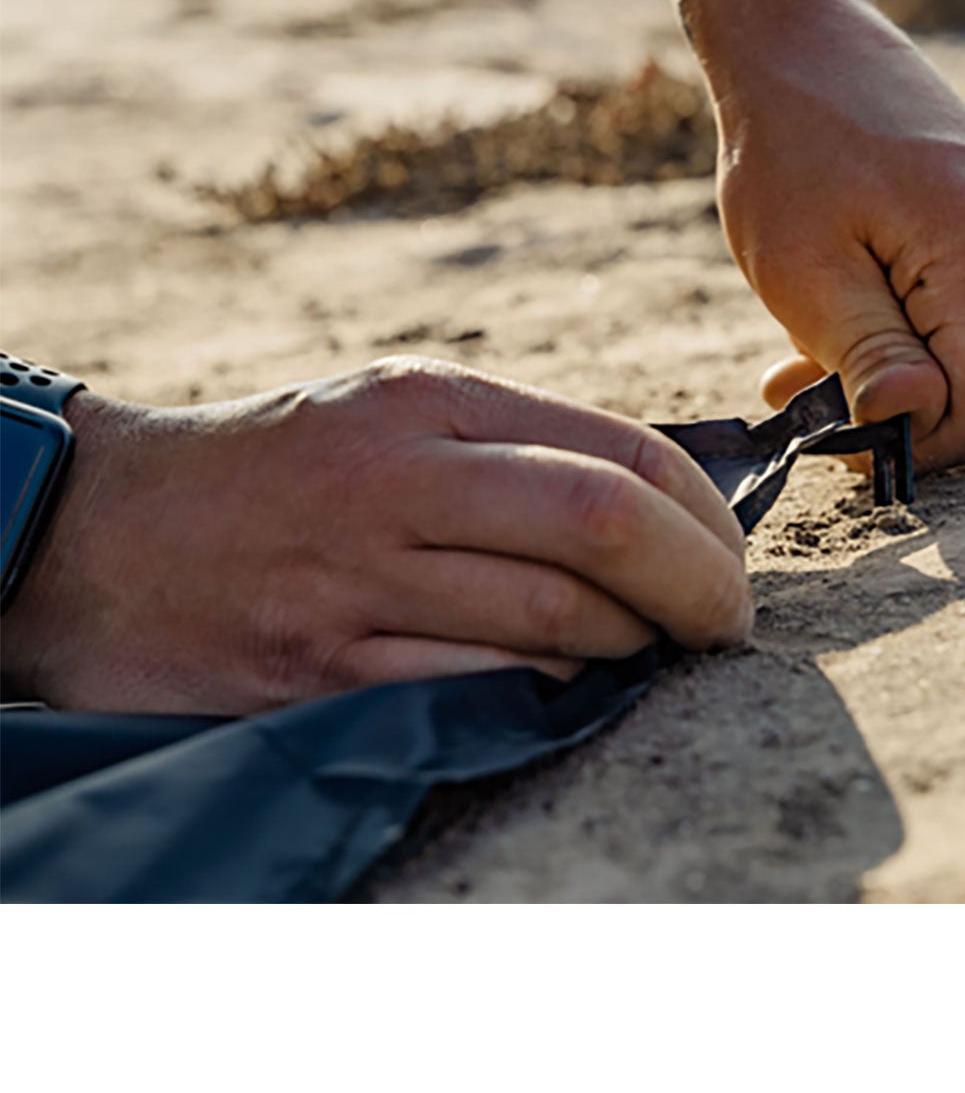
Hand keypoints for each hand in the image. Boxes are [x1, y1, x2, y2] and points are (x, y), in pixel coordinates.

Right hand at [2, 358, 751, 714]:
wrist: (105, 532)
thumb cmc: (286, 467)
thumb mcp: (396, 411)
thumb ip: (519, 446)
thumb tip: (665, 507)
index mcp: (431, 402)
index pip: (620, 452)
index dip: (707, 515)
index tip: (730, 558)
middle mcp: (399, 480)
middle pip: (604, 528)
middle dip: (700, 587)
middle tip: (727, 623)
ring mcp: (357, 581)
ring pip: (557, 621)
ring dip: (633, 649)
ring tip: (648, 650)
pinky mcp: (320, 672)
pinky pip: (481, 687)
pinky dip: (549, 690)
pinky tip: (568, 684)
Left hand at [675, 0, 964, 469]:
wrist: (801, 36)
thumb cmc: (787, 143)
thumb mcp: (804, 267)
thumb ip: (867, 356)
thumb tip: (912, 428)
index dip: (910, 447)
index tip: (830, 433)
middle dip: (895, 410)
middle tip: (800, 393)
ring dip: (893, 373)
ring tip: (805, 355)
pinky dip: (905, 333)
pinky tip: (842, 316)